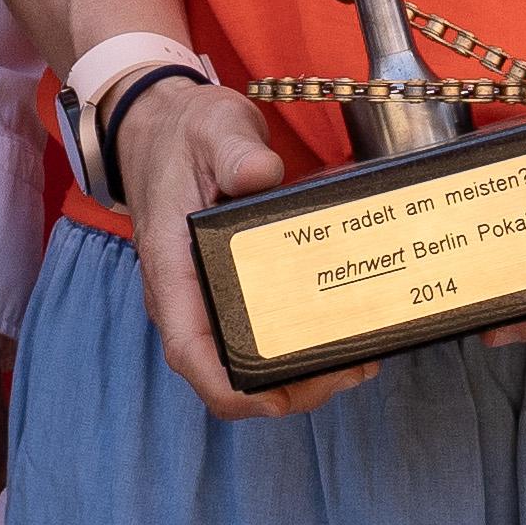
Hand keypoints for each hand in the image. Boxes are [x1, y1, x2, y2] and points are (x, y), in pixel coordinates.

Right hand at [117, 75, 375, 422]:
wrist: (166, 125)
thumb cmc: (184, 133)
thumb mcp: (212, 129)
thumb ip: (235, 151)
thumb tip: (261, 174)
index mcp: (173, 270)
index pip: (190, 350)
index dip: (230, 388)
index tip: (277, 399)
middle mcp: (188, 297)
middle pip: (229, 371)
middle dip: (290, 386)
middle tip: (351, 368)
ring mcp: (209, 296)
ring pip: (249, 359)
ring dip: (302, 371)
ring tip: (359, 359)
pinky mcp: (232, 287)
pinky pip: (262, 332)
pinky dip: (299, 344)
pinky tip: (343, 331)